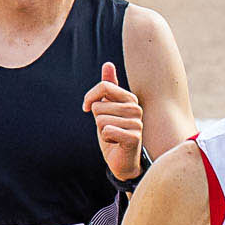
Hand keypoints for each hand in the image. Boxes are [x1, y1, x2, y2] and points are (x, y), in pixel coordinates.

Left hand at [83, 61, 144, 180]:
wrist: (123, 160)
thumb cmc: (114, 133)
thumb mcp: (107, 108)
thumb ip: (109, 86)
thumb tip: (108, 64)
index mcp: (130, 99)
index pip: (104, 86)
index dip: (90, 98)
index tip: (87, 108)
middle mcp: (136, 108)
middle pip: (99, 105)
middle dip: (97, 120)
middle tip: (108, 128)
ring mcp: (137, 123)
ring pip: (101, 120)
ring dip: (101, 131)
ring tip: (112, 136)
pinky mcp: (134, 138)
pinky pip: (107, 131)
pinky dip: (106, 139)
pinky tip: (115, 143)